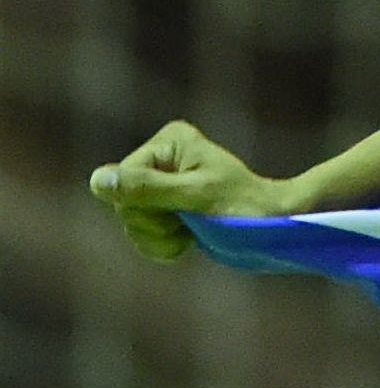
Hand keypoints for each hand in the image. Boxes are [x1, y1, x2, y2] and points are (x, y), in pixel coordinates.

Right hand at [89, 121, 292, 260]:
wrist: (273, 228)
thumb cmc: (243, 206)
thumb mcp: (194, 196)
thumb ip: (147, 188)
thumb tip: (98, 180)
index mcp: (170, 142)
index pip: (123, 180)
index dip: (147, 206)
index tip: (186, 208)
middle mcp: (161, 158)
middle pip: (123, 204)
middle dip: (155, 224)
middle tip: (191, 222)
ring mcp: (160, 184)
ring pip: (130, 223)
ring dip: (160, 238)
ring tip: (193, 231)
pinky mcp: (163, 207)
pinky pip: (140, 234)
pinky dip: (162, 245)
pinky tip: (188, 240)